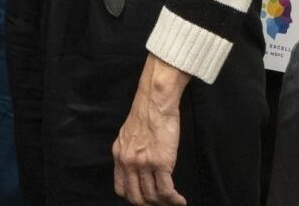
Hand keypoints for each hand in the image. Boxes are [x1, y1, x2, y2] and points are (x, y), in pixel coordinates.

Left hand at [112, 60, 187, 204]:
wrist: (154, 103)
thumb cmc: (146, 116)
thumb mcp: (127, 136)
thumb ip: (129, 153)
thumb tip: (135, 169)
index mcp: (119, 155)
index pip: (121, 189)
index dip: (135, 199)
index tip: (147, 200)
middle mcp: (128, 162)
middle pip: (136, 197)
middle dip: (150, 205)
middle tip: (162, 204)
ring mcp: (143, 163)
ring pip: (153, 197)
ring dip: (165, 204)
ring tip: (174, 202)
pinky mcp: (160, 162)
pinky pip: (166, 191)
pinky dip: (174, 200)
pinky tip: (180, 200)